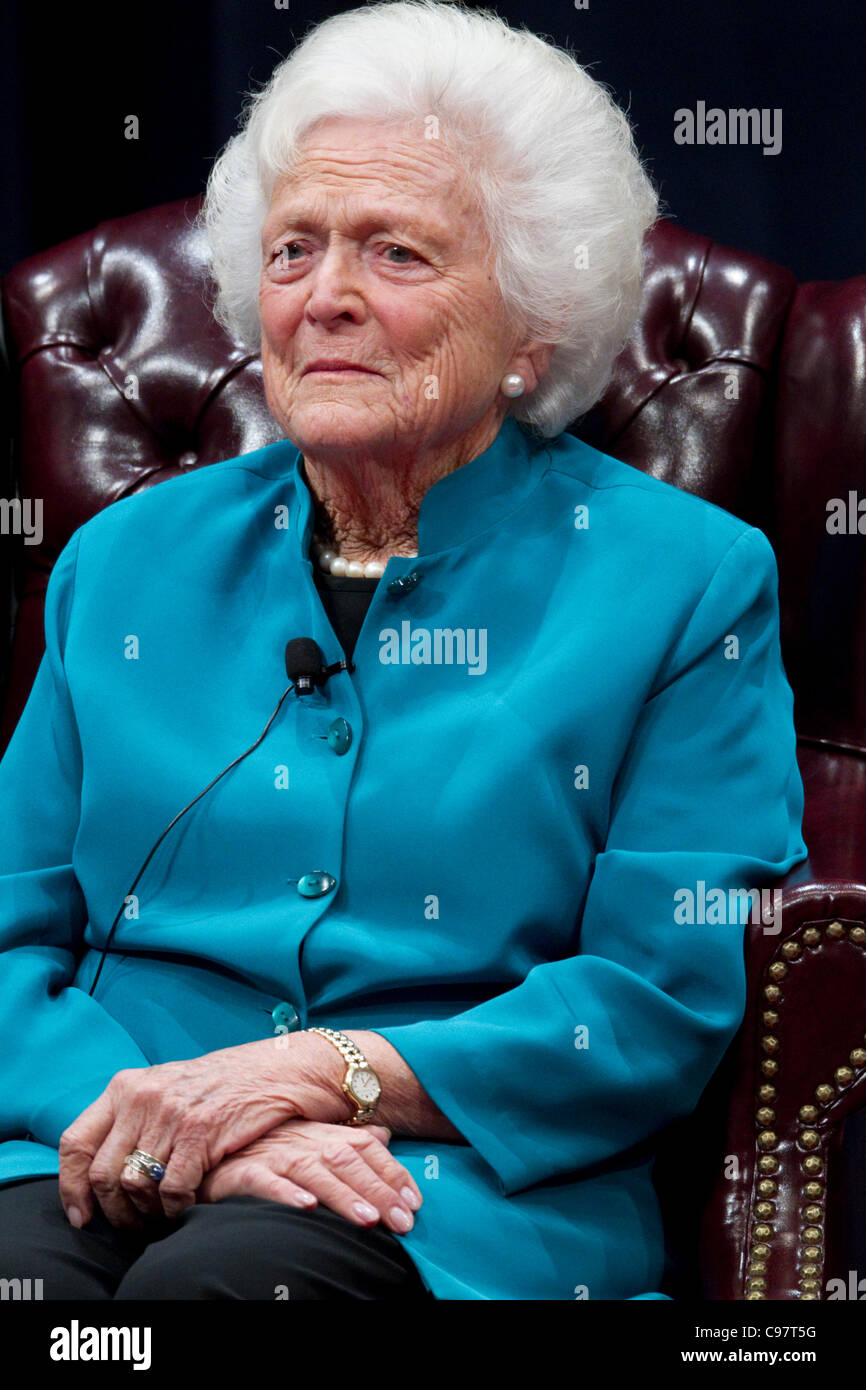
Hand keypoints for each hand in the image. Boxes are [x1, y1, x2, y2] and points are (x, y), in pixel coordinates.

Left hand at [58, 1036, 343, 1229]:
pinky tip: (189, 1207)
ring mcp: (171, 1112)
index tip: (82, 1216)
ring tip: (162, 1217)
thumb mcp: (168, 1088)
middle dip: (115, 1211)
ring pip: (136, 1186)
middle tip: (133, 1225)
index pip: (76, 1142)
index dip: (71, 1187)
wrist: (279, 1069)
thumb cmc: (224, 1086)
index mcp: (126, 1085)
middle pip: (104, 1173)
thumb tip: (101, 1167)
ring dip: (147, 1213)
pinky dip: (177, 1209)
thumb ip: (134, 1117)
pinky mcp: (200, 1130)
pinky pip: (173, 1189)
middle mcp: (142, 1096)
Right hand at [197, 1118, 423, 1233]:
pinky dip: (286, 1193)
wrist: (212, 1150)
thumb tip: (385, 1133)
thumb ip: (347, 1139)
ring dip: (342, 1195)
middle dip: (378, 1190)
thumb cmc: (268, 1149)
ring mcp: (274, 1155)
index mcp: (323, 1134)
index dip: (392, 1172)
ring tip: (366, 1219)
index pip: (366, 1147)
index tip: (414, 1202)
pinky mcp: (242, 1171)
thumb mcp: (311, 1139)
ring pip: (314, 1172)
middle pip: (347, 1160)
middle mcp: (303, 1141)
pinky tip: (306, 1207)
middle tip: (402, 1221)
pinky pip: (265, 1181)